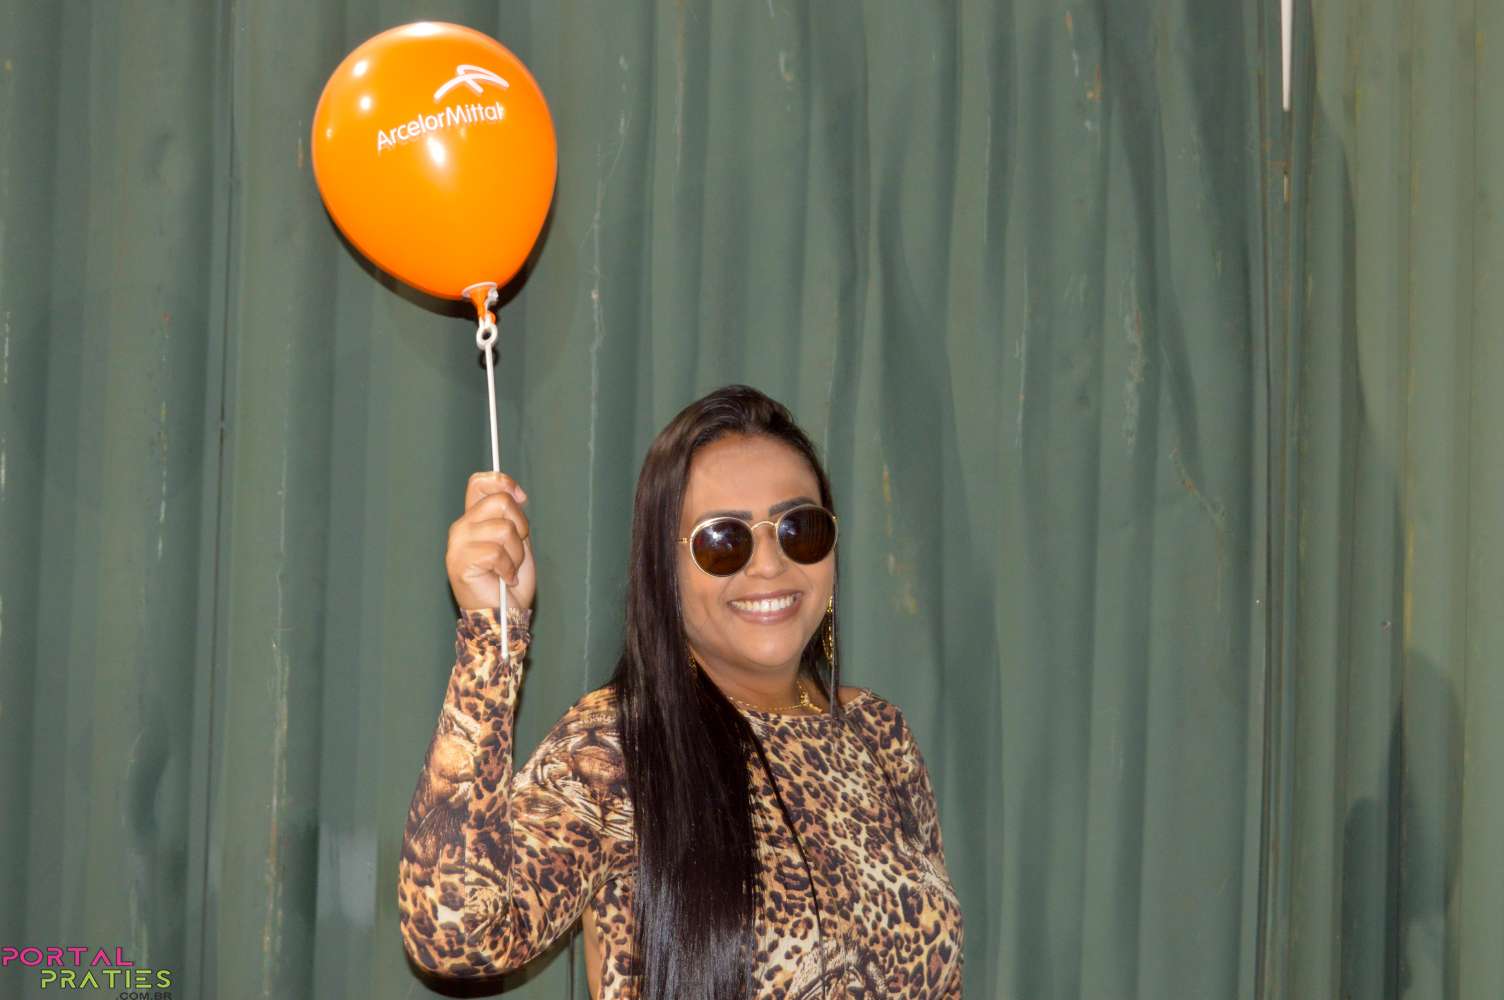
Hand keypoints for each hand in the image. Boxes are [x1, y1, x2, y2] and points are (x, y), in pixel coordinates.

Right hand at [446, 471, 535, 612]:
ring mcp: (458, 545)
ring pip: (503, 529)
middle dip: (520, 526)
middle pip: (500, 501)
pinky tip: (504, 579)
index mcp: (473, 519)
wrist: (504, 614)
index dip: (503, 482)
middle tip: (517, 550)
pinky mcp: (460, 563)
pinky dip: (509, 569)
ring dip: (516, 554)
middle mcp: (461, 527)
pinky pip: (496, 553)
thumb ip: (513, 517)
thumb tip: (515, 494)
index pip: (479, 482)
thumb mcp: (516, 541)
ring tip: (509, 570)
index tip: (520, 498)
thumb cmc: (510, 580)